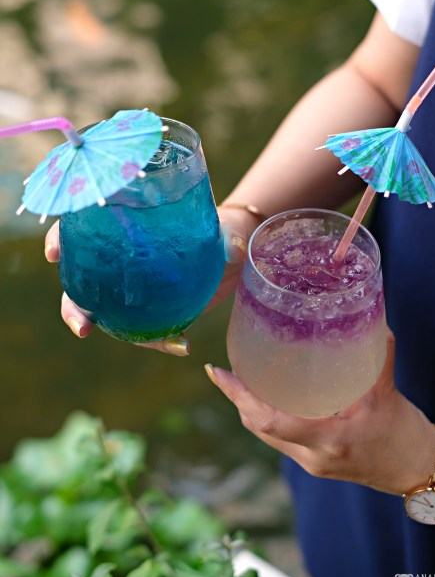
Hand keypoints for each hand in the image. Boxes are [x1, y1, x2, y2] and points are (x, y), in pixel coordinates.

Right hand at [44, 205, 257, 352]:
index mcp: (130, 226)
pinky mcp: (156, 308)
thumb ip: (229, 238)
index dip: (61, 237)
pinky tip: (182, 345)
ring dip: (109, 331)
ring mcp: (137, 286)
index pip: (83, 227)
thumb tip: (232, 249)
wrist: (239, 251)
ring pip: (106, 310)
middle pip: (82, 280)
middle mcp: (124, 258)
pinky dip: (159, 341)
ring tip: (135, 349)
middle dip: (73, 305)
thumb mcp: (228, 229)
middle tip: (81, 325)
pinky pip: (146, 329)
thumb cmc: (226, 229)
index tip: (54, 253)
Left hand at [205, 332, 434, 494]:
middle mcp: (311, 455)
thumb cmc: (402, 433)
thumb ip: (377, 351)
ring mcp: (310, 463)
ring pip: (265, 435)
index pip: (269, 421)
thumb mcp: (388, 390)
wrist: (415, 469)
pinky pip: (279, 439)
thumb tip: (367, 313)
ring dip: (250, 407)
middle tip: (224, 368)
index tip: (218, 372)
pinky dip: (268, 416)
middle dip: (237, 397)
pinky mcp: (312, 463)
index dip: (238, 395)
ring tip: (238, 377)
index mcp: (327, 438)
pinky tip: (268, 395)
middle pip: (258, 427)